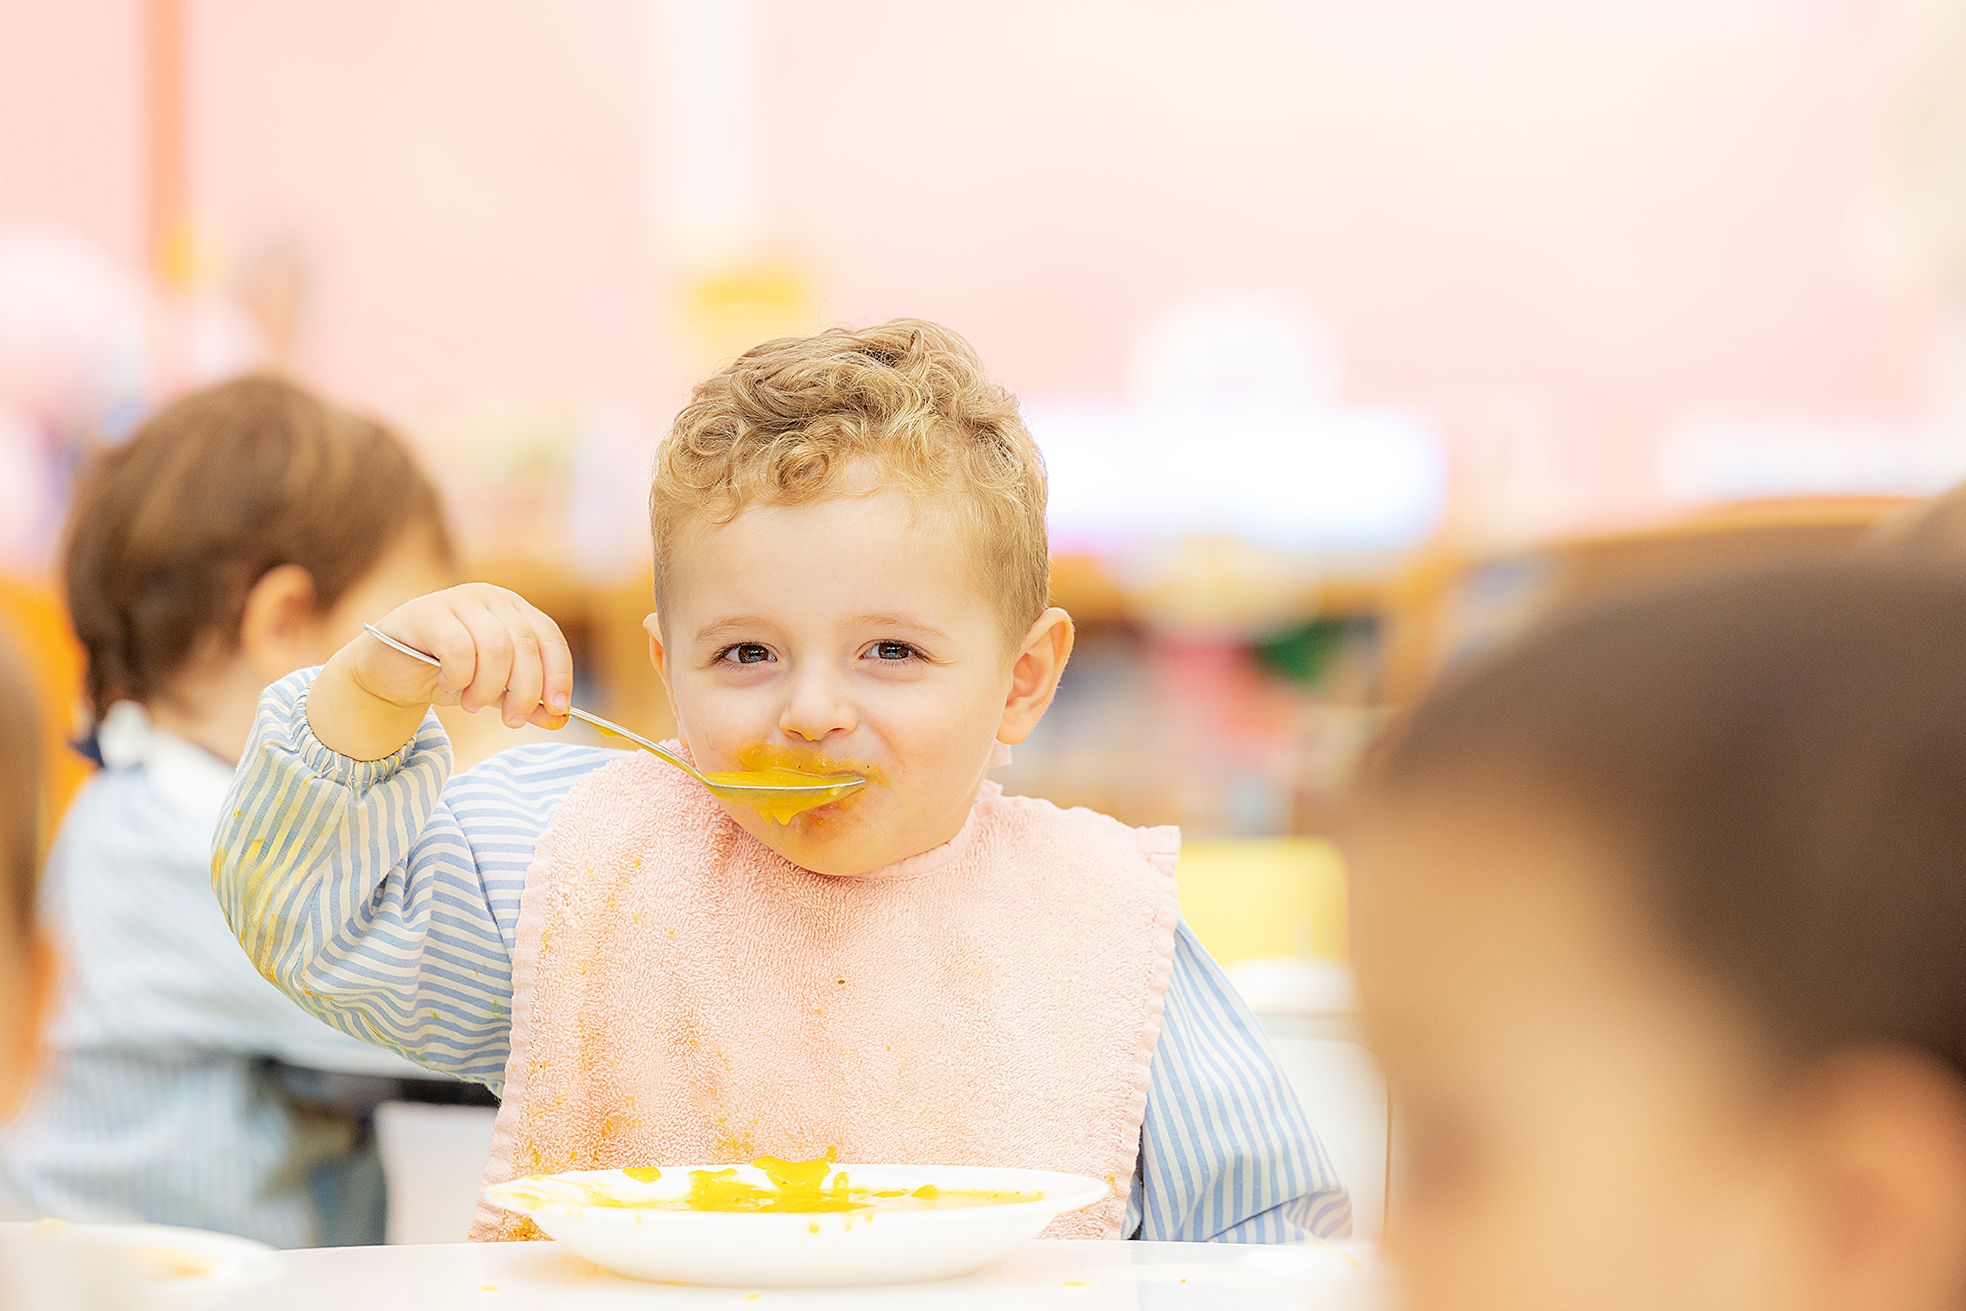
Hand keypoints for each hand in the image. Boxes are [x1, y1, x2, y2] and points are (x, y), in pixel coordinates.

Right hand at [354, 584, 572, 728]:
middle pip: (525, 646)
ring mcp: (458, 600)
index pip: (548, 638)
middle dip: (524, 691)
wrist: (389, 671)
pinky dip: (460, 677)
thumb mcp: (494, 691)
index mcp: (513, 610)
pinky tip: (450, 685)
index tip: (558, 709)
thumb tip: (559, 720)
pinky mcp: (427, 613)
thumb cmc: (446, 675)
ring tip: (472, 704)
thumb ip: (526, 702)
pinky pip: (459, 648)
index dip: (558, 675)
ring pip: (496, 648)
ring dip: (488, 688)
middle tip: (511, 720)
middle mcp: (490, 598)